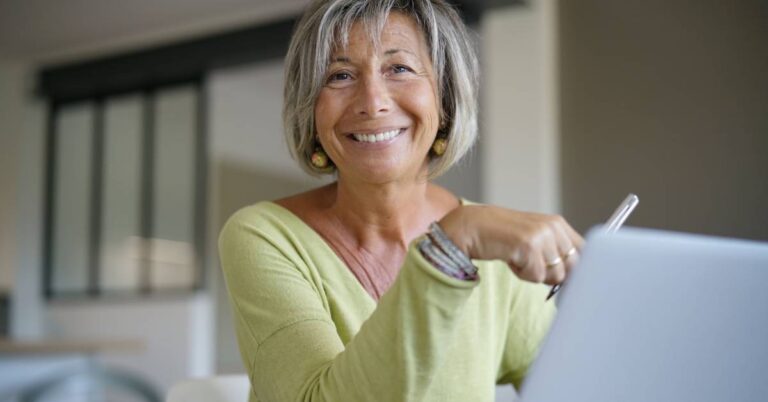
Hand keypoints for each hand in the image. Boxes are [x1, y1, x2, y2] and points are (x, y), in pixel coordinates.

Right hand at [438, 205, 583, 284]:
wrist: (473, 227)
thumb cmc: (502, 236)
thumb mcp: (535, 238)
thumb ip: (555, 251)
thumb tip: (577, 278)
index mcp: (557, 223)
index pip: (585, 252)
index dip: (577, 269)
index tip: (562, 275)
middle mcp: (553, 227)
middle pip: (572, 268)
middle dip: (552, 273)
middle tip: (531, 264)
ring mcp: (542, 235)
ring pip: (555, 275)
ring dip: (535, 274)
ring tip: (519, 259)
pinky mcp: (529, 246)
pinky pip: (536, 276)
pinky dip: (522, 274)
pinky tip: (511, 259)